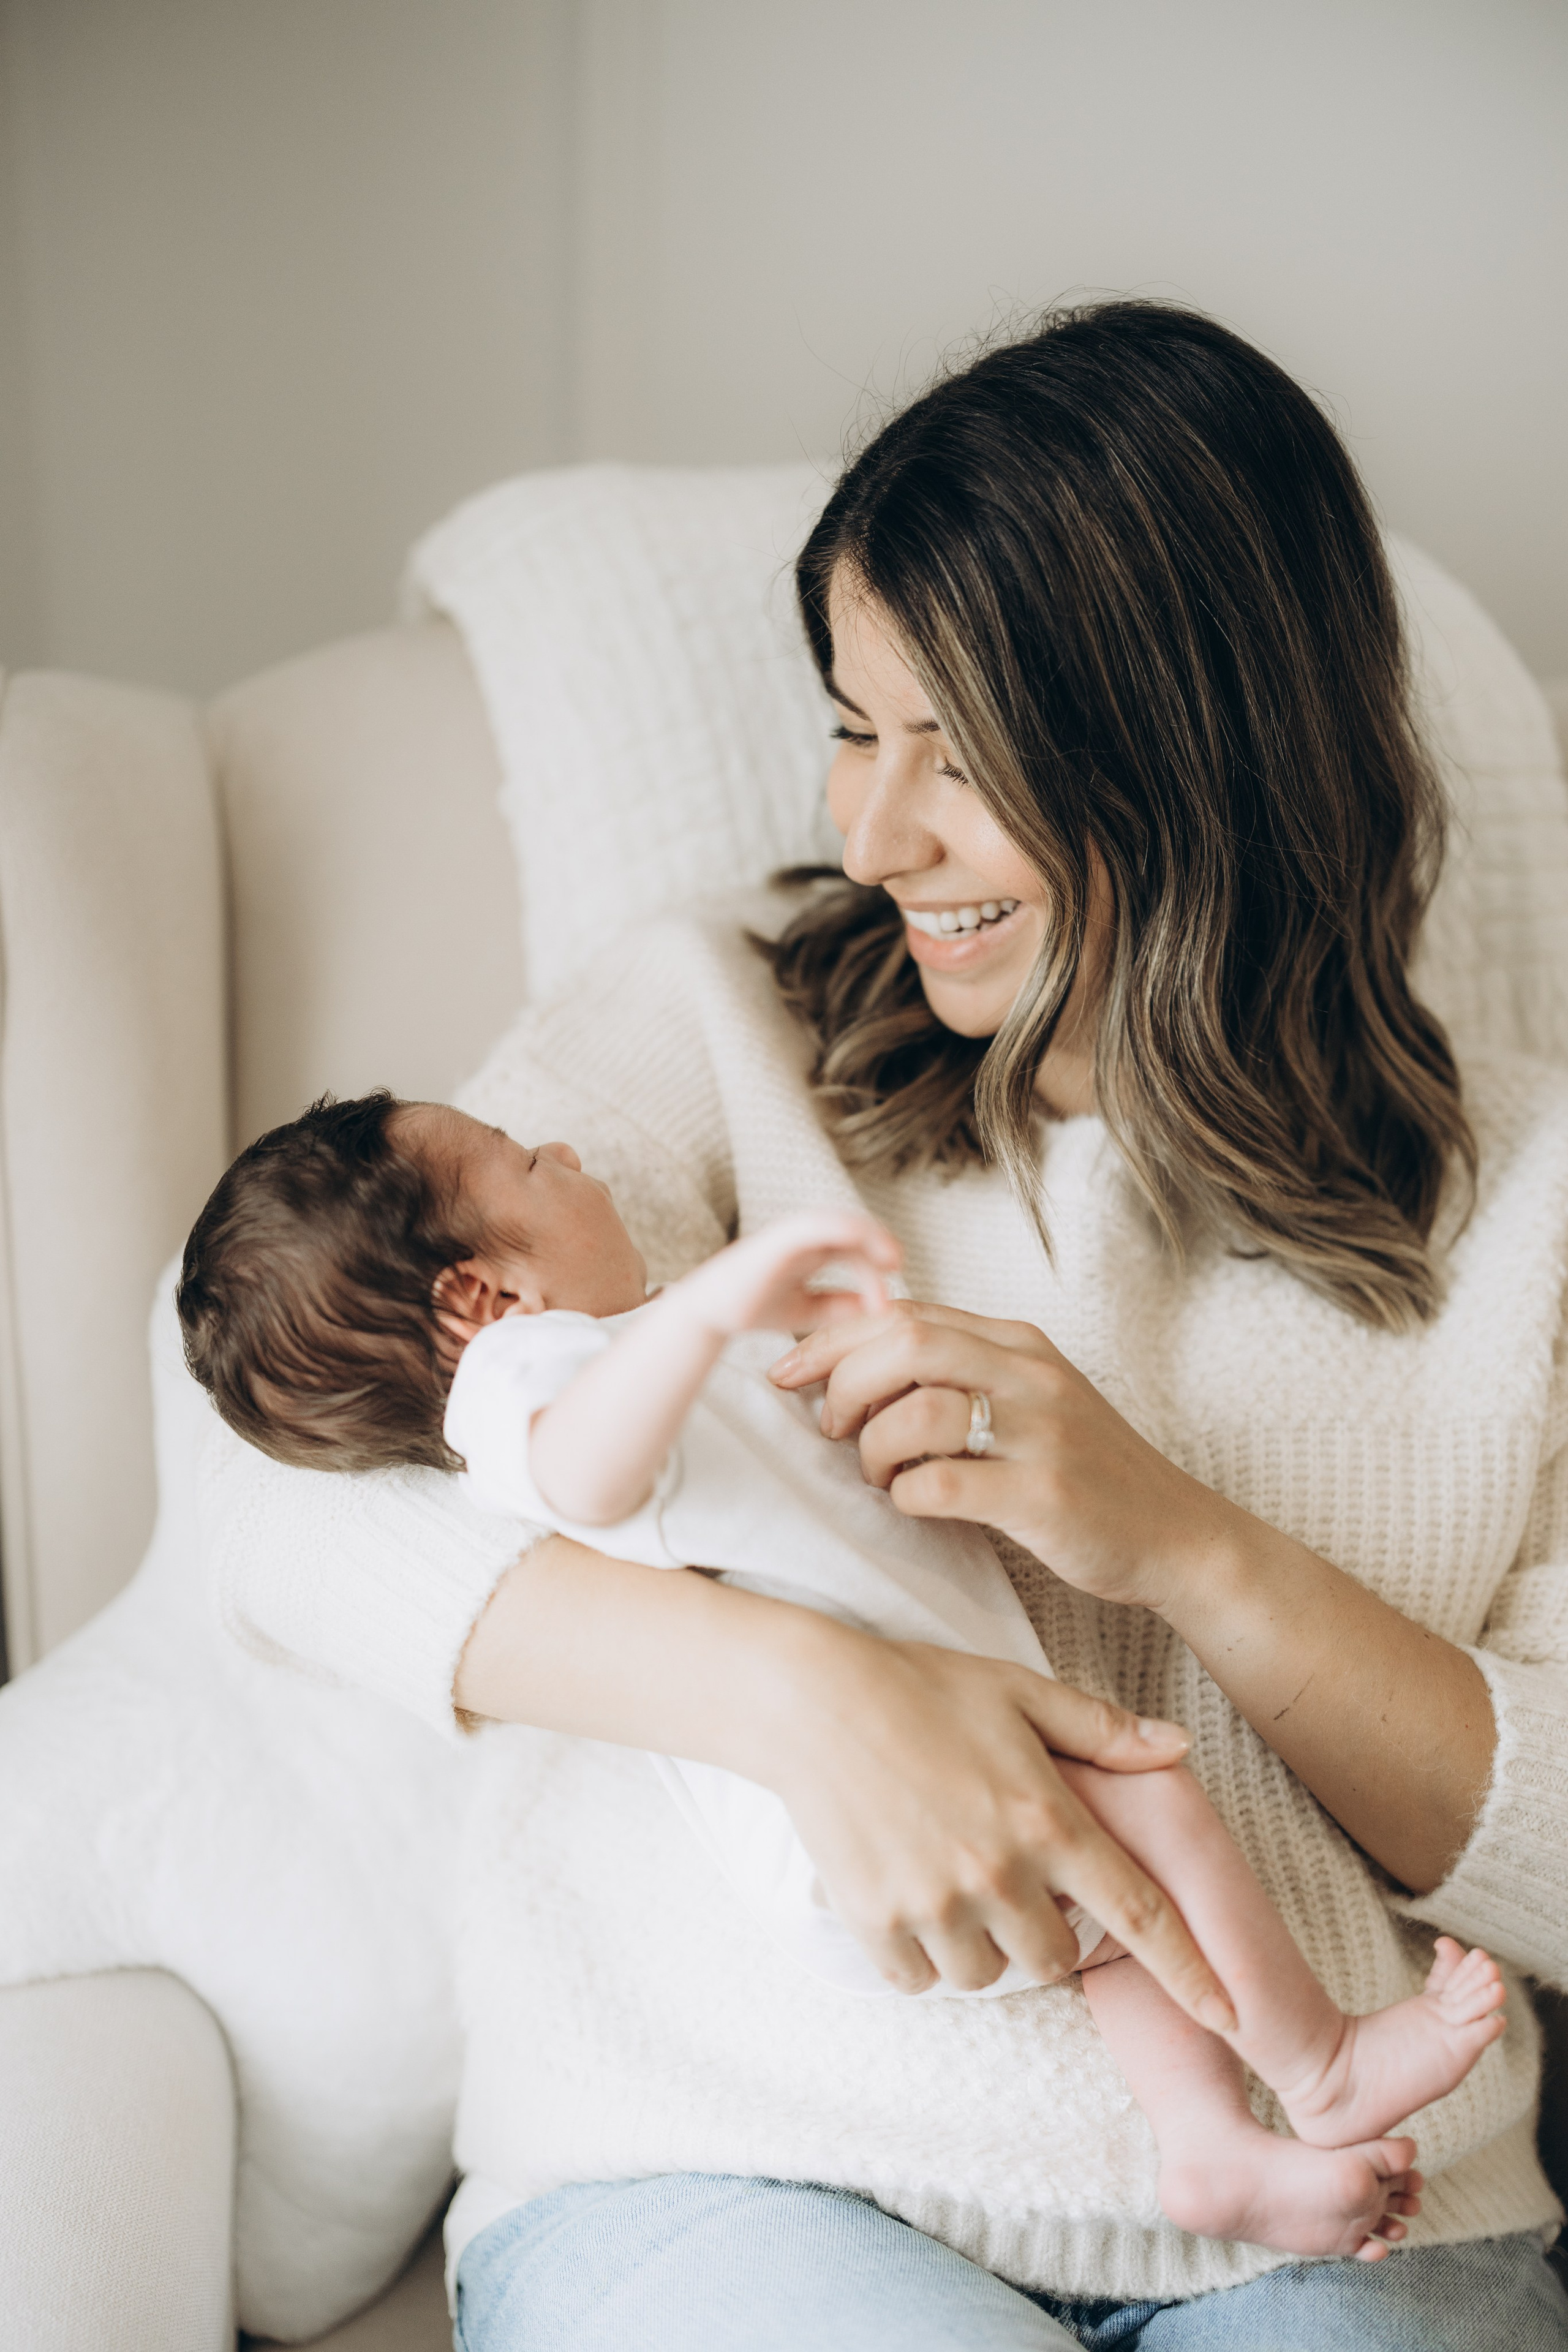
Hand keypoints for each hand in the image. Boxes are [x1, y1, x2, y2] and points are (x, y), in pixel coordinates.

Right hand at [673, 1210, 902, 1339]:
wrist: (707, 1315)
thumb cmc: (750, 1308)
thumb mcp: (804, 1310)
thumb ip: (836, 1305)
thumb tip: (875, 1307)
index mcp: (809, 1253)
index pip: (850, 1250)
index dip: (873, 1266)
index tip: (889, 1298)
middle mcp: (801, 1239)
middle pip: (849, 1232)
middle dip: (878, 1243)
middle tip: (898, 1264)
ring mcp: (789, 1236)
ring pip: (837, 1223)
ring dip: (868, 1236)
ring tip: (890, 1259)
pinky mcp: (777, 1238)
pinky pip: (815, 1225)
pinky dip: (843, 1231)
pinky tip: (860, 1248)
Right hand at [763, 1626, 1233, 2024]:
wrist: (812, 1701)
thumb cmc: (923, 1687)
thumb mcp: (1021, 1692)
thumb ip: (1103, 1729)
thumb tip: (1180, 1747)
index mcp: (1047, 1819)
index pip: (1141, 1915)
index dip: (1193, 1972)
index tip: (1232, 2016)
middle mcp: (999, 1871)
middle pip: (1055, 1960)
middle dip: (1046, 1936)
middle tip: (1011, 1882)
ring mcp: (935, 1902)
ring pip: (985, 1975)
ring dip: (979, 1946)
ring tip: (950, 1880)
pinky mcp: (877, 1920)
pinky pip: (919, 1980)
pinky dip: (920, 1956)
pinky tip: (907, 1897)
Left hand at [770, 1301, 1236, 1614]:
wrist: (1175, 1535)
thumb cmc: (1085, 1472)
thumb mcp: (1030, 1398)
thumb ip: (961, 1372)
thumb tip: (857, 1366)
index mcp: (1018, 1343)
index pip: (906, 1312)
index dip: (833, 1337)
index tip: (788, 1369)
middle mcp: (1030, 1374)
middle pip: (905, 1342)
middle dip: (843, 1382)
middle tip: (828, 1427)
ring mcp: (1041, 1432)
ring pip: (916, 1410)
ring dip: (873, 1447)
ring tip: (877, 1475)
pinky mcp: (1045, 1494)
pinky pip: (943, 1484)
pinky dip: (907, 1496)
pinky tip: (914, 1505)